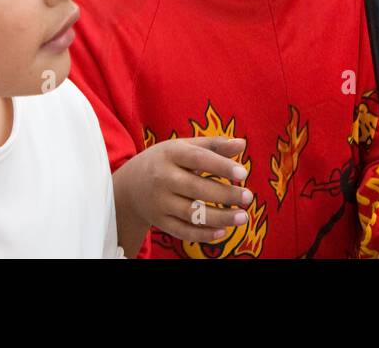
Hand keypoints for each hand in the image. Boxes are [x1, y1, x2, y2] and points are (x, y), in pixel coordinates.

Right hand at [114, 136, 251, 247]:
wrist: (129, 185)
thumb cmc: (166, 161)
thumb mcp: (185, 147)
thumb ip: (214, 145)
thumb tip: (242, 143)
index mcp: (171, 153)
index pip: (198, 158)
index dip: (221, 166)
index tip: (243, 174)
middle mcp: (163, 178)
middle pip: (196, 188)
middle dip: (225, 195)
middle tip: (248, 197)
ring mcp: (160, 202)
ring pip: (192, 213)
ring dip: (219, 218)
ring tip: (243, 218)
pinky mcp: (159, 221)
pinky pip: (182, 231)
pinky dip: (203, 234)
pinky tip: (223, 231)